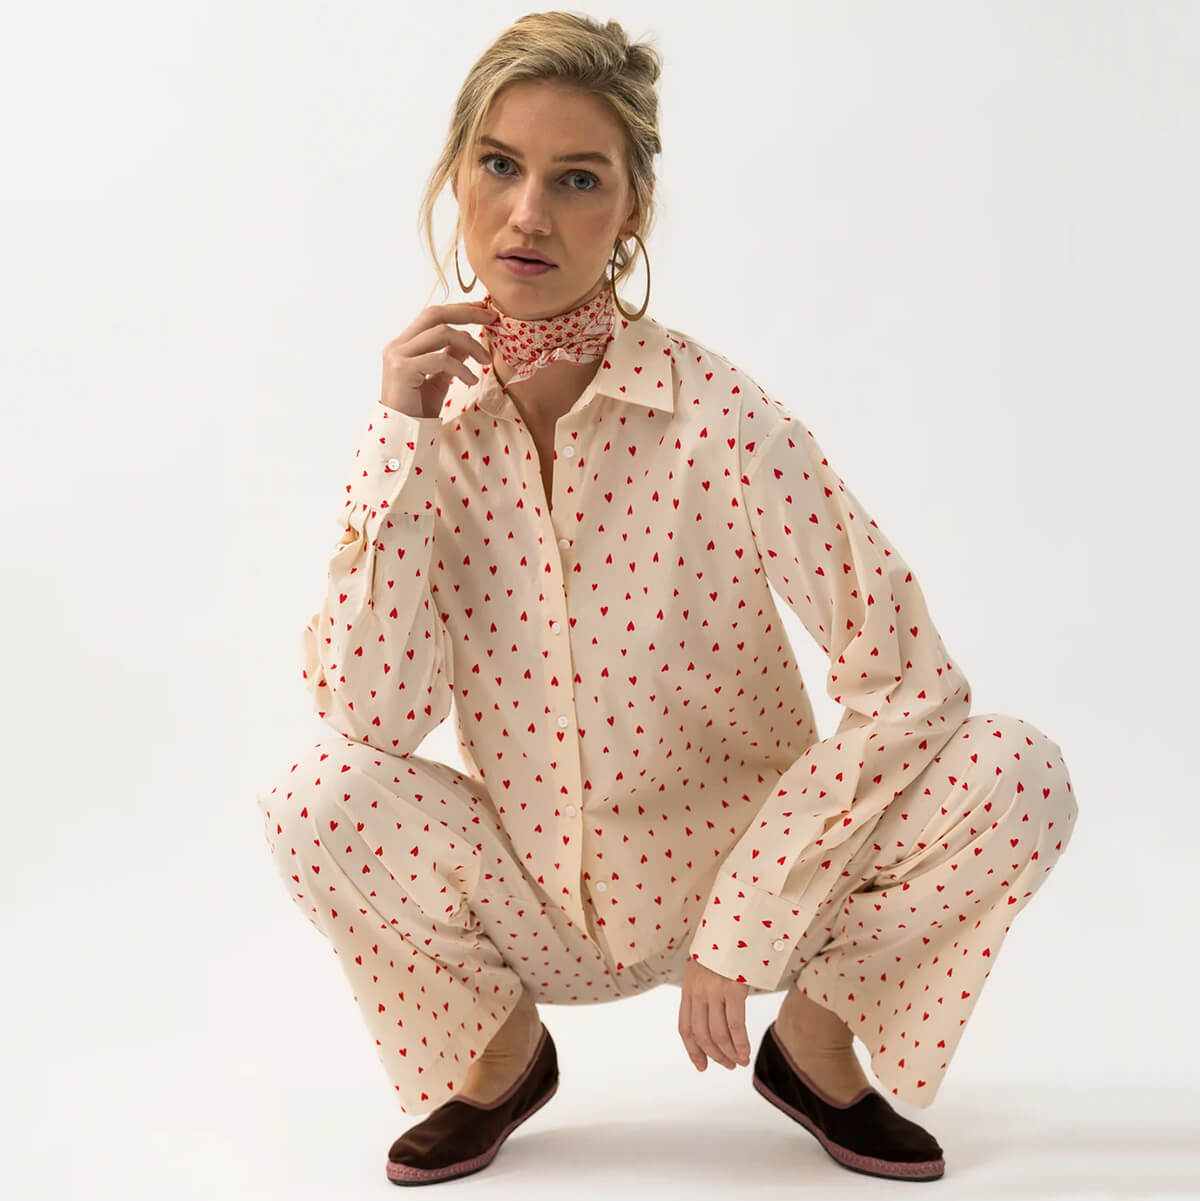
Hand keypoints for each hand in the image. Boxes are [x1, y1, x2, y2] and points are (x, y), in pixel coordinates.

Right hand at [380, 300, 499, 418]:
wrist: (403, 432)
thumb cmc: (418, 408)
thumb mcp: (440, 379)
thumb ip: (450, 357)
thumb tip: (467, 341)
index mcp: (404, 344)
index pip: (433, 316)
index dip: (459, 309)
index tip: (483, 310)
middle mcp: (398, 345)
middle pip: (434, 314)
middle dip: (466, 313)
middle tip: (492, 318)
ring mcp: (398, 356)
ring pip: (440, 333)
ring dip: (469, 344)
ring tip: (485, 360)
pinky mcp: (403, 370)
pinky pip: (440, 359)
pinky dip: (461, 368)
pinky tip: (472, 380)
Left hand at [678, 959, 750, 1070]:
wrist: (734, 925)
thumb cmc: (724, 950)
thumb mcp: (705, 969)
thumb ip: (704, 990)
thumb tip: (712, 1015)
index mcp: (688, 988)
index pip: (685, 1028)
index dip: (692, 1050)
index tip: (701, 1066)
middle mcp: (697, 992)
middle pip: (702, 1035)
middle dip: (715, 1055)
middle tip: (728, 1065)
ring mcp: (714, 991)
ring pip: (718, 1034)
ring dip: (729, 1053)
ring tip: (739, 1061)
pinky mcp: (732, 990)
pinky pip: (735, 1025)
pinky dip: (740, 1043)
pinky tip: (745, 1052)